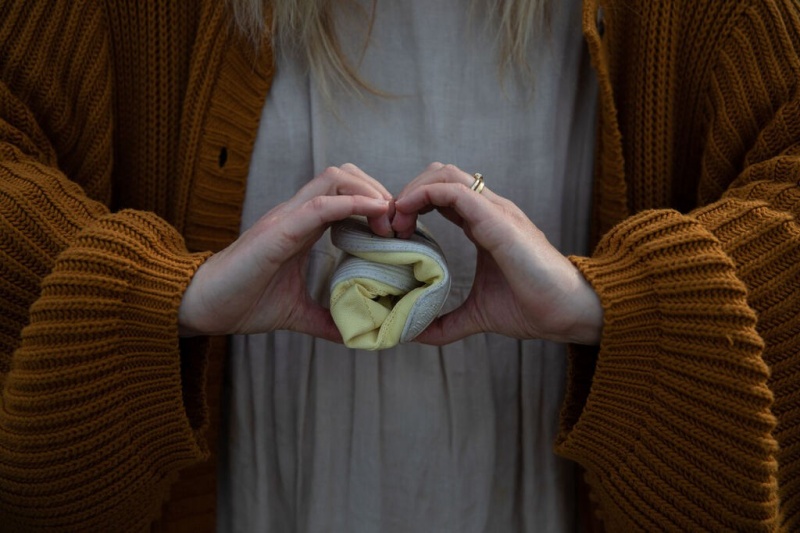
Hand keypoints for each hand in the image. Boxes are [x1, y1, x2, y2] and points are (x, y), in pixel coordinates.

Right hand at [178, 164, 392, 338]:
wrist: (202, 306)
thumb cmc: (243, 302)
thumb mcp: (296, 311)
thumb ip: (325, 319)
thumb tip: (355, 335)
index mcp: (302, 226)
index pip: (345, 192)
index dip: (375, 202)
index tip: (395, 230)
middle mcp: (296, 214)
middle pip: (344, 174)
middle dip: (377, 190)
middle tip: (396, 223)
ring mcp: (286, 218)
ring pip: (334, 178)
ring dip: (369, 192)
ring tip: (387, 220)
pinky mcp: (277, 231)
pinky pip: (318, 205)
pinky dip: (350, 204)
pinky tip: (374, 214)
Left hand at [392, 163, 602, 344]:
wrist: (568, 312)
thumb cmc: (532, 308)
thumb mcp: (477, 314)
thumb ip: (446, 323)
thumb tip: (414, 334)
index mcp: (484, 224)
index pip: (442, 194)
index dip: (412, 205)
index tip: (393, 233)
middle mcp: (490, 210)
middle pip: (439, 175)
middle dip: (407, 192)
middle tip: (390, 227)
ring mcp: (495, 211)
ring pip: (445, 174)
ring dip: (412, 191)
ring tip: (396, 223)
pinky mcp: (498, 220)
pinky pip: (454, 190)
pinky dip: (423, 195)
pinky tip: (407, 216)